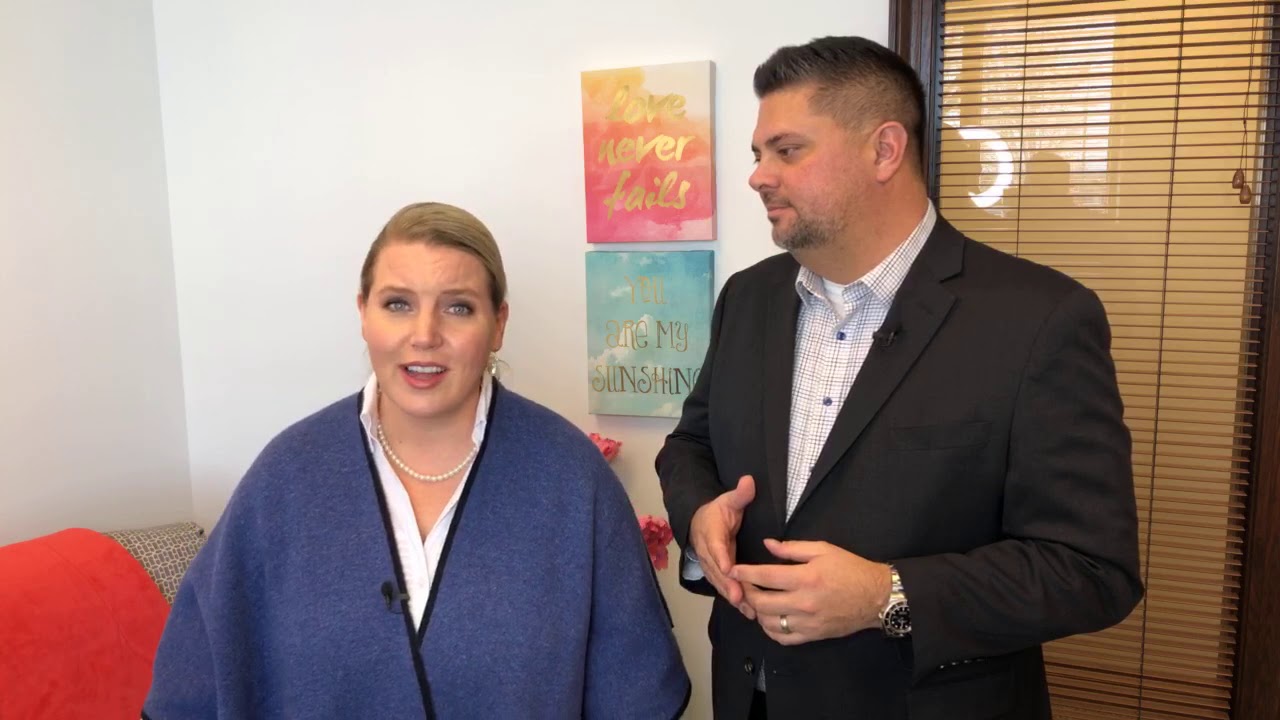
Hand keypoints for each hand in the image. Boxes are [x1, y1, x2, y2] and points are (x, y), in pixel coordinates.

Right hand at [688, 475, 756, 617]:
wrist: (700, 521)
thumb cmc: (718, 511)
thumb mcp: (728, 500)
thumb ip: (739, 494)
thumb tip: (749, 481)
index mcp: (711, 532)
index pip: (715, 545)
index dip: (720, 557)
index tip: (728, 567)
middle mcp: (707, 551)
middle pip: (716, 570)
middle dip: (727, 584)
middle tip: (739, 597)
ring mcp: (710, 564)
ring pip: (719, 582)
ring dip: (731, 595)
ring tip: (747, 609)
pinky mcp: (715, 573)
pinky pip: (723, 587)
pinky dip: (733, 599)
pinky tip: (747, 612)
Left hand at [731, 538, 890, 644]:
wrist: (876, 597)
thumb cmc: (851, 569)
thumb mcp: (823, 550)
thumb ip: (792, 548)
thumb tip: (767, 544)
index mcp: (806, 577)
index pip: (765, 576)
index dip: (745, 573)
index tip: (733, 569)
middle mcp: (803, 602)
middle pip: (761, 602)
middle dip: (746, 592)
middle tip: (743, 585)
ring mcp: (807, 622)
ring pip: (768, 622)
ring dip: (757, 611)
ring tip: (756, 600)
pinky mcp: (812, 636)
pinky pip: (783, 638)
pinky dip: (770, 629)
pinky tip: (770, 618)